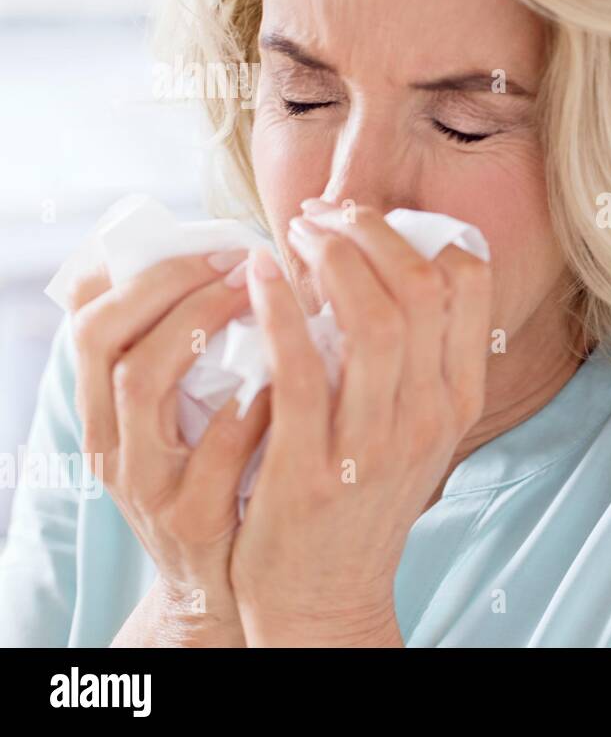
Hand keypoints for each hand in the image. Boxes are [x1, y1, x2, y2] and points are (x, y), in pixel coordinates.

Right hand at [66, 250, 269, 646]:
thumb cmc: (224, 485)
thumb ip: (196, 363)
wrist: (234, 592)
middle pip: (106, 342)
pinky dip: (250, 403)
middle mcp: (115, 447)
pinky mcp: (198, 520)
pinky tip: (291, 374)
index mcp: (109, 415)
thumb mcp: (191, 425)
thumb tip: (228, 269)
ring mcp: (150, 485)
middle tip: (243, 262)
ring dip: (200, 324)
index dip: (146, 273)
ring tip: (261, 298)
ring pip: (141, 385)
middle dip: (171, 286)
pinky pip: (215, 451)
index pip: (90, 321)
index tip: (216, 246)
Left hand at [229, 201, 491, 646]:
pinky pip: (301, 370)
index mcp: (457, 398)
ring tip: (294, 235)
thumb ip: (410, 358)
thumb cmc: (361, 498)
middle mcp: (429, 417)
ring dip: (329, 258)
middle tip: (321, 216)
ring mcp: (377, 447)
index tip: (368, 221)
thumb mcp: (410, 429)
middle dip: (368, 230)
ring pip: (375, 320)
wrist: (327, 595)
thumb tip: (378, 262)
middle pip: (422, 288)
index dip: (420, 231)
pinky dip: (280, 310)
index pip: (469, 282)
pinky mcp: (315, 472)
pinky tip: (260, 279)